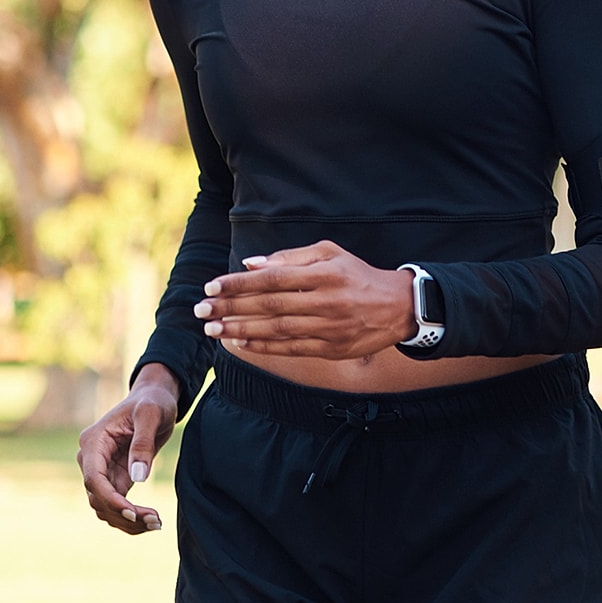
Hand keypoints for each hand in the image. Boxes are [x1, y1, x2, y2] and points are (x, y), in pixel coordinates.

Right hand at [79, 364, 178, 534]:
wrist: (155, 399)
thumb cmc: (152, 402)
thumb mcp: (151, 414)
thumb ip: (142, 443)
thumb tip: (138, 478)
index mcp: (93, 442)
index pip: (94, 479)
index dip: (110, 499)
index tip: (133, 513)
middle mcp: (92, 459)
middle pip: (98, 498)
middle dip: (123, 514)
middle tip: (156, 522)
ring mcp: (102, 470)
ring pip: (105, 507)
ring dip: (127, 521)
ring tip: (157, 524)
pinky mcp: (115, 478)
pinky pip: (117, 505)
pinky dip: (132, 517)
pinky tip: (152, 521)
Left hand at [197, 240, 414, 358]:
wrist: (399, 307)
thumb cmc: (359, 275)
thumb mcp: (331, 254)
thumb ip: (291, 257)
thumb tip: (252, 264)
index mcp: (325, 273)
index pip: (272, 277)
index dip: (239, 283)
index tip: (212, 287)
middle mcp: (326, 301)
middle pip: (269, 305)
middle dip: (231, 308)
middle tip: (201, 310)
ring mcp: (329, 327)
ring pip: (276, 329)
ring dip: (240, 330)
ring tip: (213, 329)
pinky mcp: (332, 349)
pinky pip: (291, 348)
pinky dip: (263, 346)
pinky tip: (241, 344)